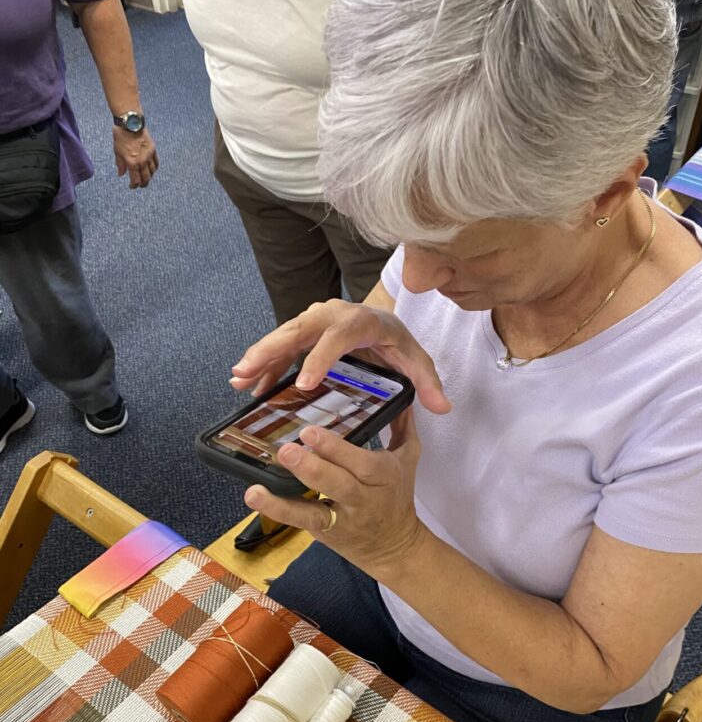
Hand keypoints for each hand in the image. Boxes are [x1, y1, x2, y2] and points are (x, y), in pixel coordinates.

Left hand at [113, 126, 158, 188]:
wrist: (130, 123)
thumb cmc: (121, 136)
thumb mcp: (117, 151)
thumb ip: (120, 164)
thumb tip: (121, 174)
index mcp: (132, 163)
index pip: (135, 180)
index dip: (134, 185)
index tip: (131, 186)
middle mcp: (142, 162)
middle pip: (146, 178)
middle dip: (143, 184)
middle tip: (140, 185)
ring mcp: (149, 156)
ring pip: (152, 172)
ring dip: (149, 177)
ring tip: (146, 178)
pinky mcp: (153, 150)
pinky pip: (156, 163)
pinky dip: (154, 169)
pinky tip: (152, 170)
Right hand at [230, 298, 451, 413]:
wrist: (384, 321)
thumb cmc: (398, 342)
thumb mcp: (416, 362)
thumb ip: (428, 383)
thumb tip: (443, 407)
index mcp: (362, 321)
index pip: (338, 337)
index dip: (321, 358)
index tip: (305, 383)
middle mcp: (333, 314)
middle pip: (300, 330)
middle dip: (272, 351)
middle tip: (248, 372)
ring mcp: (315, 320)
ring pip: (283, 335)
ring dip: (260, 356)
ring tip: (238, 379)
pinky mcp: (304, 332)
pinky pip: (281, 347)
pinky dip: (265, 364)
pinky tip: (247, 383)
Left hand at [244, 408, 426, 578]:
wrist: (395, 545)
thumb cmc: (397, 494)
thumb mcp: (407, 457)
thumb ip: (402, 424)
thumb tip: (403, 390)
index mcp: (383, 475)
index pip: (362, 463)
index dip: (336, 449)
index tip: (310, 431)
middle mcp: (363, 498)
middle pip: (339, 484)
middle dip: (312, 468)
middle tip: (286, 450)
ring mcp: (342, 516)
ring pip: (316, 509)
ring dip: (285, 500)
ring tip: (258, 487)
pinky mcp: (325, 531)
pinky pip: (301, 522)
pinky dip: (277, 511)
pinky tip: (255, 497)